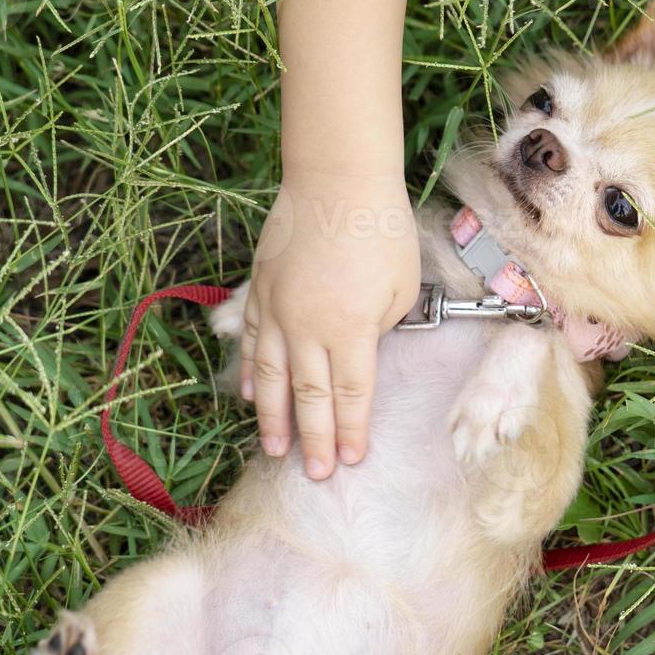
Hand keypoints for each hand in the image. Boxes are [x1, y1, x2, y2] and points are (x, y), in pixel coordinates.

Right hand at [240, 173, 419, 478]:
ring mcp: (278, 310)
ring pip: (273, 377)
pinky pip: (253, 342)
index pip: (351, 396)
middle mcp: (309, 328)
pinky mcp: (261, 290)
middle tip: (314, 474)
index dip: (352, 431)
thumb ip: (383, 327)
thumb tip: (365, 350)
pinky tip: (252, 395)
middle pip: (310, 397)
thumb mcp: (401, 286)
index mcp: (352, 330)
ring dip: (274, 418)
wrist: (336, 180)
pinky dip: (252, 372)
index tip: (351, 460)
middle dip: (314, 440)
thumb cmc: (380, 229)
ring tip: (274, 450)